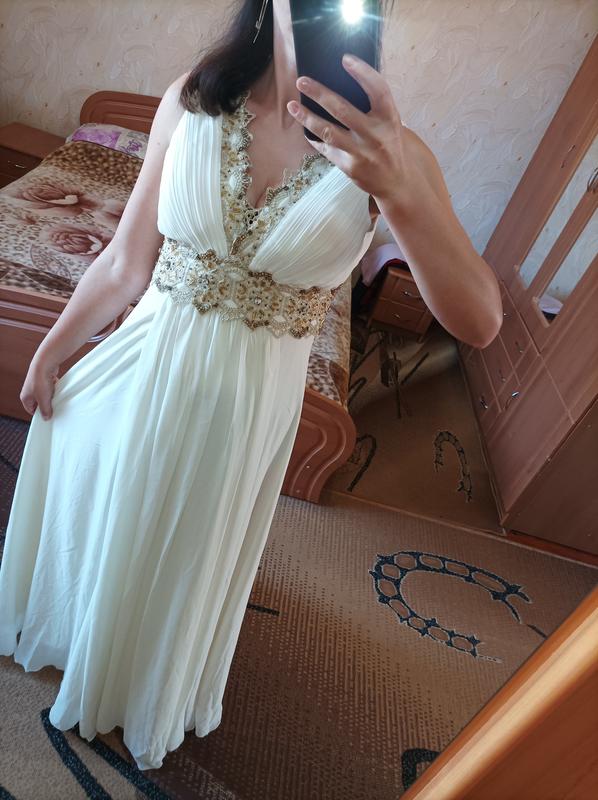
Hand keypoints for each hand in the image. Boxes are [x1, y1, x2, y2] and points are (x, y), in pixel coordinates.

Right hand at [20, 353, 60, 420]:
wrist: (44, 364)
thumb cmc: (41, 382)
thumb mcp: (43, 400)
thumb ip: (45, 410)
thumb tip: (46, 418)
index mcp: (25, 397)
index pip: (32, 410)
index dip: (40, 413)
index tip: (49, 415)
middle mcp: (29, 391)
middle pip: (40, 403)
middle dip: (48, 404)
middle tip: (55, 406)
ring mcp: (36, 385)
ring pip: (46, 395)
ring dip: (52, 396)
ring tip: (56, 396)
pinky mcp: (44, 379)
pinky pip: (50, 388)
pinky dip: (54, 388)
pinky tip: (58, 388)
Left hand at [286, 53, 412, 205]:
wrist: (397, 181)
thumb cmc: (390, 144)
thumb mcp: (391, 123)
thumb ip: (374, 107)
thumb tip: (342, 83)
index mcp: (390, 118)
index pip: (378, 89)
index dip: (362, 72)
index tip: (345, 59)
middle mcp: (376, 135)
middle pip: (342, 109)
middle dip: (319, 93)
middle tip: (301, 81)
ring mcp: (362, 152)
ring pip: (329, 131)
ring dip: (307, 117)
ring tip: (292, 106)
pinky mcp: (350, 167)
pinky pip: (327, 149)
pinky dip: (315, 138)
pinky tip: (305, 129)